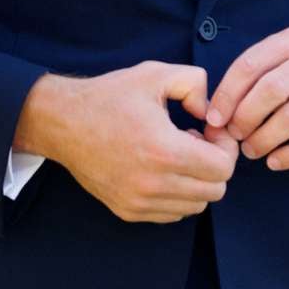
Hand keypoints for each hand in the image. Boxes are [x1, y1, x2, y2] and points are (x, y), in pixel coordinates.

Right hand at [14, 62, 237, 222]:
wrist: (63, 123)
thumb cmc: (110, 97)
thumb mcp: (156, 74)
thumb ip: (196, 83)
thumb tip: (212, 113)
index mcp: (164, 150)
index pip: (223, 168)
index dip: (225, 147)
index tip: (210, 130)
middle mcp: (153, 183)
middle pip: (215, 190)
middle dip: (216, 164)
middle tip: (198, 141)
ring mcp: (138, 202)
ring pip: (196, 206)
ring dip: (198, 181)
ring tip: (180, 154)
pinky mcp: (128, 211)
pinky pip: (172, 213)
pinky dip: (179, 195)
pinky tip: (165, 168)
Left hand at [203, 27, 288, 170]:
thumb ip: (258, 74)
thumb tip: (218, 111)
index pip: (251, 65)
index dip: (226, 95)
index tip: (213, 119)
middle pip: (270, 91)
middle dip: (244, 118)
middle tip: (234, 136)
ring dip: (263, 140)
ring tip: (252, 150)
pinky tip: (275, 162)